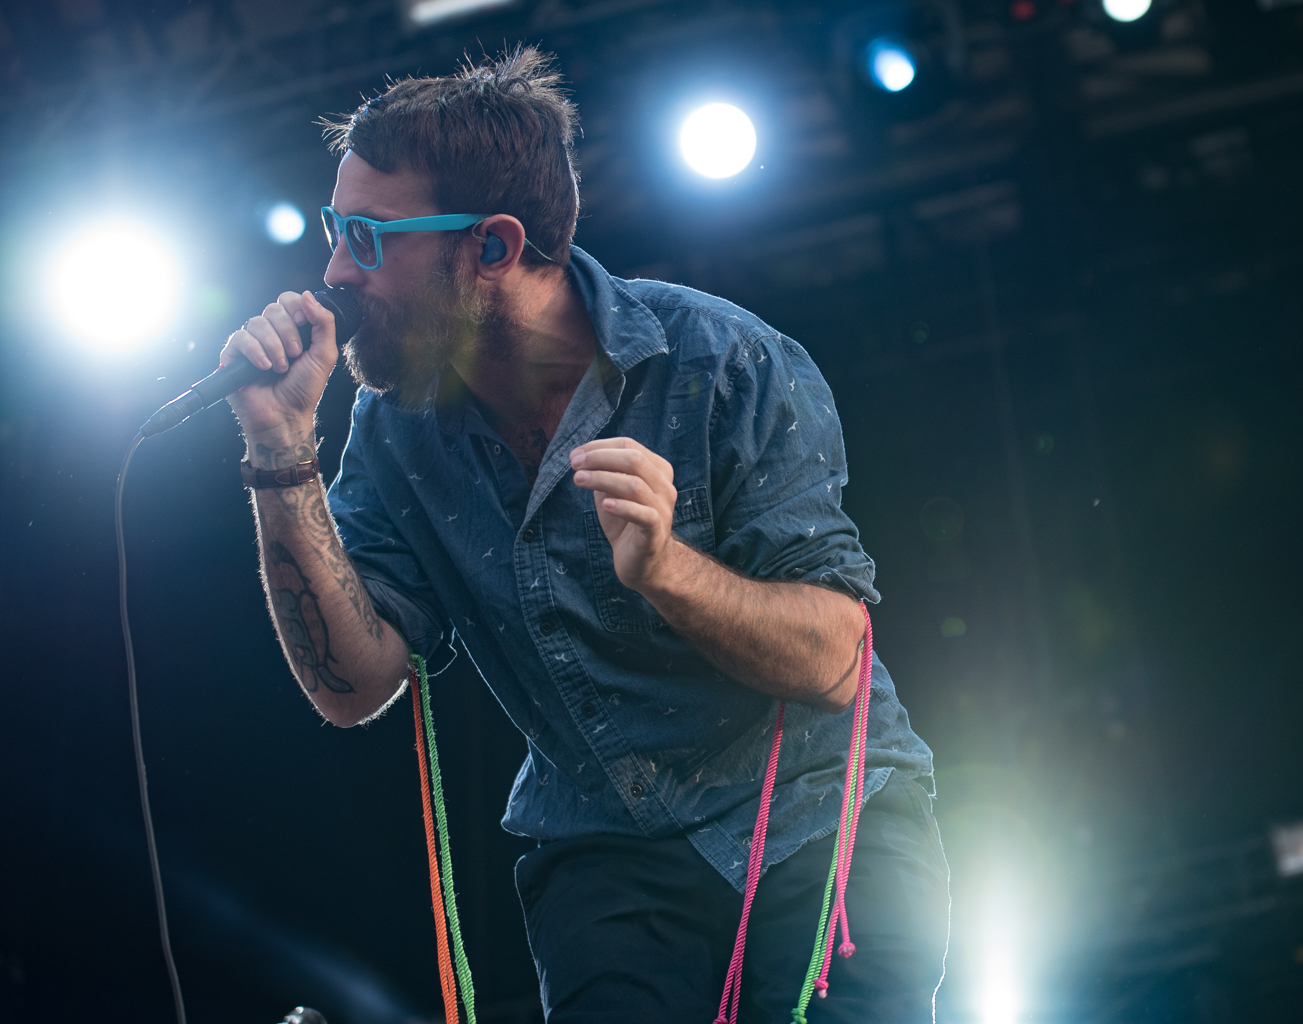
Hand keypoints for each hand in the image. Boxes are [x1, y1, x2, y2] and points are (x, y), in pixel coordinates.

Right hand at [220, 290, 338, 451]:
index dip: (296, 308)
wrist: (286, 415)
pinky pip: (240, 338)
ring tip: (280, 367)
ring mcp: (250, 343)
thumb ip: (324, 322)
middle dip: (288, 332)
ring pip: (257, 323)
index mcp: (290, 329)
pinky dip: (256, 352)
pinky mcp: (233, 355)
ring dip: (274, 346)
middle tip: (295, 354)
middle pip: (273, 309)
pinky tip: (264, 367)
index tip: (305, 325)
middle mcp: (269, 333)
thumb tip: (308, 295)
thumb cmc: (305, 388)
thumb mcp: (325, 354)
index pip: (288, 300)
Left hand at [570, 438, 678, 592]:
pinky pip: (643, 515)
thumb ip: (602, 473)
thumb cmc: (625, 522)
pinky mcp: (656, 532)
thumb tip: (579, 457)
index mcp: (657, 470)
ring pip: (635, 485)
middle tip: (574, 465)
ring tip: (578, 479)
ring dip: (603, 479)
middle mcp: (664, 486)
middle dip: (600, 458)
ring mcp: (663, 509)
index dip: (599, 447)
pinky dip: (622, 507)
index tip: (574, 455)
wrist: (642, 562)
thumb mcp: (612, 492)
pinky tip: (604, 505)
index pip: (629, 445)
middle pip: (634, 459)